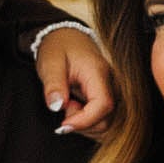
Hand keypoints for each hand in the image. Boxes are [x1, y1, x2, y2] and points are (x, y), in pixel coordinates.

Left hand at [33, 27, 117, 142]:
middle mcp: (112, 83)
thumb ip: (54, 85)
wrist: (66, 37)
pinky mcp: (110, 96)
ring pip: (108, 122)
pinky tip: (77, 109)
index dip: (84, 121)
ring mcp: (113, 90)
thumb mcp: (50, 63)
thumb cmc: (59, 48)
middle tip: (64, 106)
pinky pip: (105, 118)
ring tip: (70, 105)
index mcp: (98, 72)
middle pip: (108, 119)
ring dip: (86, 124)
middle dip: (83, 123)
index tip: (63, 125)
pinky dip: (89, 121)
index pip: (103, 105)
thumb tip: (57, 107)